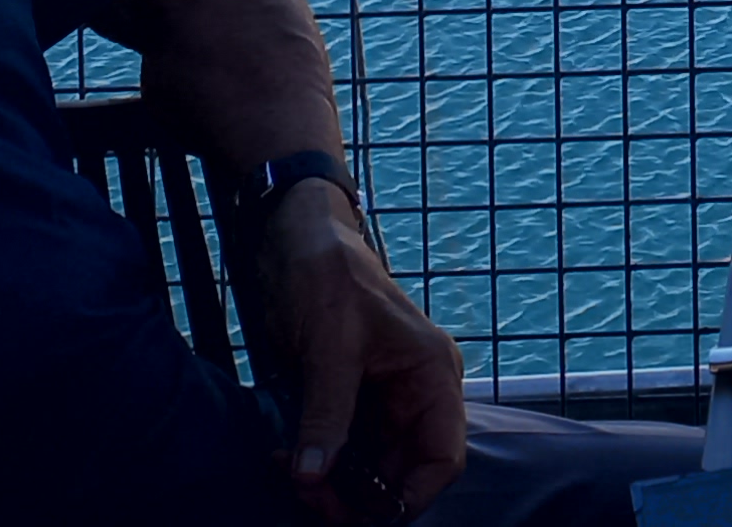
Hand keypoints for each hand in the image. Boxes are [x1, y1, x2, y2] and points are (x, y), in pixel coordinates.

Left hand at [256, 185, 468, 523]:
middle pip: (402, 471)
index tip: (364, 515)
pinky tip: (289, 460)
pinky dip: (319, 461)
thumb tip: (313, 476)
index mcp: (431, 373)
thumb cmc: (326, 271)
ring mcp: (382, 396)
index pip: (442, 456)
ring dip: (334, 482)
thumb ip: (327, 412)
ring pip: (370, 466)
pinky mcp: (349, 396)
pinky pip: (343, 447)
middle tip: (309, 495)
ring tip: (293, 476)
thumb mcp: (329, 343)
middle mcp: (415, 391)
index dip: (410, 495)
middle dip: (361, 495)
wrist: (294, 233)